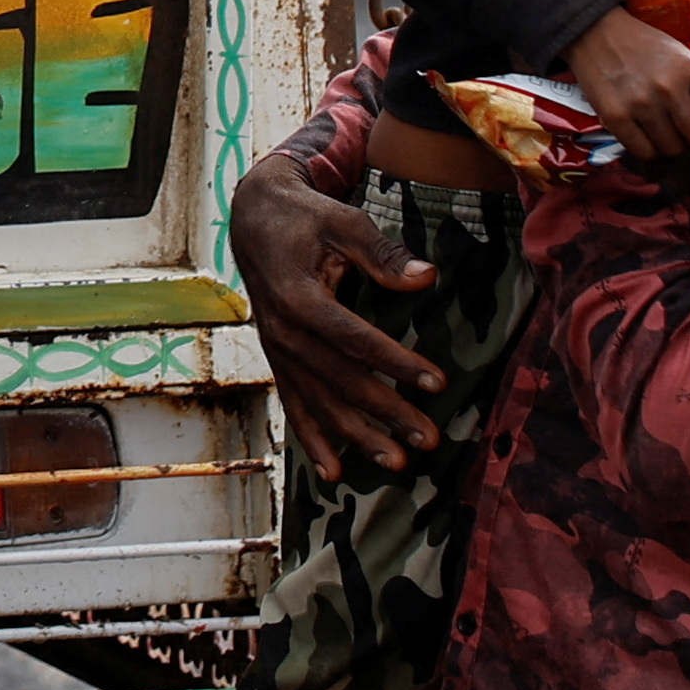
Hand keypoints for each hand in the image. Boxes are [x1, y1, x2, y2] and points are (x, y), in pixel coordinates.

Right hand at [230, 154, 448, 482]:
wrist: (253, 217)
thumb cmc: (305, 218)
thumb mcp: (343, 222)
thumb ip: (382, 253)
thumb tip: (428, 277)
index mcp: (298, 296)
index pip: (353, 338)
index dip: (395, 362)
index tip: (436, 383)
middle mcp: (282, 330)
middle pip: (338, 379)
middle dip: (385, 412)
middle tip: (427, 438)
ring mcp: (276, 348)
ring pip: (317, 401)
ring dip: (356, 435)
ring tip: (396, 462)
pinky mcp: (277, 357)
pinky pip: (293, 403)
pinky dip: (312, 438)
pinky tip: (334, 472)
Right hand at [564, 8, 689, 164]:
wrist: (594, 32)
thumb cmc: (644, 44)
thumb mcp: (681, 53)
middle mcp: (668, 88)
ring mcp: (641, 105)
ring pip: (674, 149)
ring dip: (675, 146)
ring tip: (668, 133)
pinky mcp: (615, 117)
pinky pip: (644, 152)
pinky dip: (651, 150)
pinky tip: (648, 137)